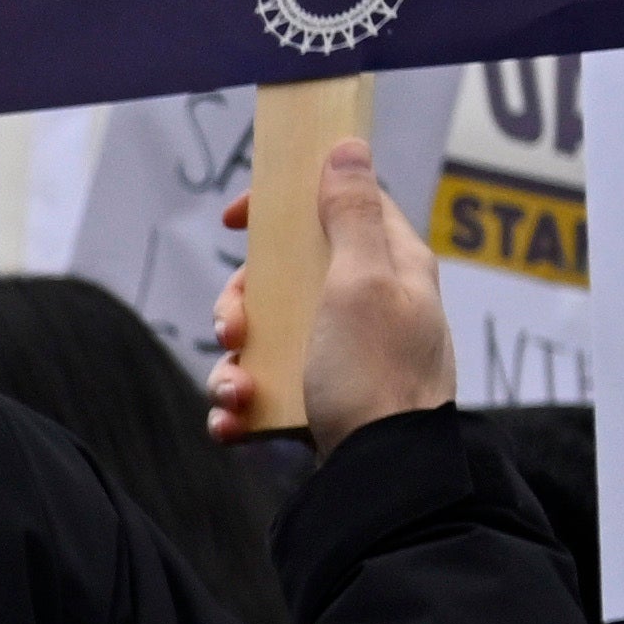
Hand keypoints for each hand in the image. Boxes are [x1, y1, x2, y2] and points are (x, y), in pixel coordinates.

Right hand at [212, 133, 456, 449]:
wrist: (382, 475)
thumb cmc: (377, 374)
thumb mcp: (360, 281)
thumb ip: (350, 214)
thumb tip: (348, 148)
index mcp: (390, 268)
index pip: (339, 209)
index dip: (284, 205)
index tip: (238, 219)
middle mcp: (367, 308)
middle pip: (285, 276)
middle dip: (243, 301)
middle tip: (235, 326)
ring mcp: (342, 358)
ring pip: (265, 337)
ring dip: (234, 361)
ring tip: (236, 389)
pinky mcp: (319, 405)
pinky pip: (262, 392)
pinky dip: (239, 405)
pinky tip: (236, 420)